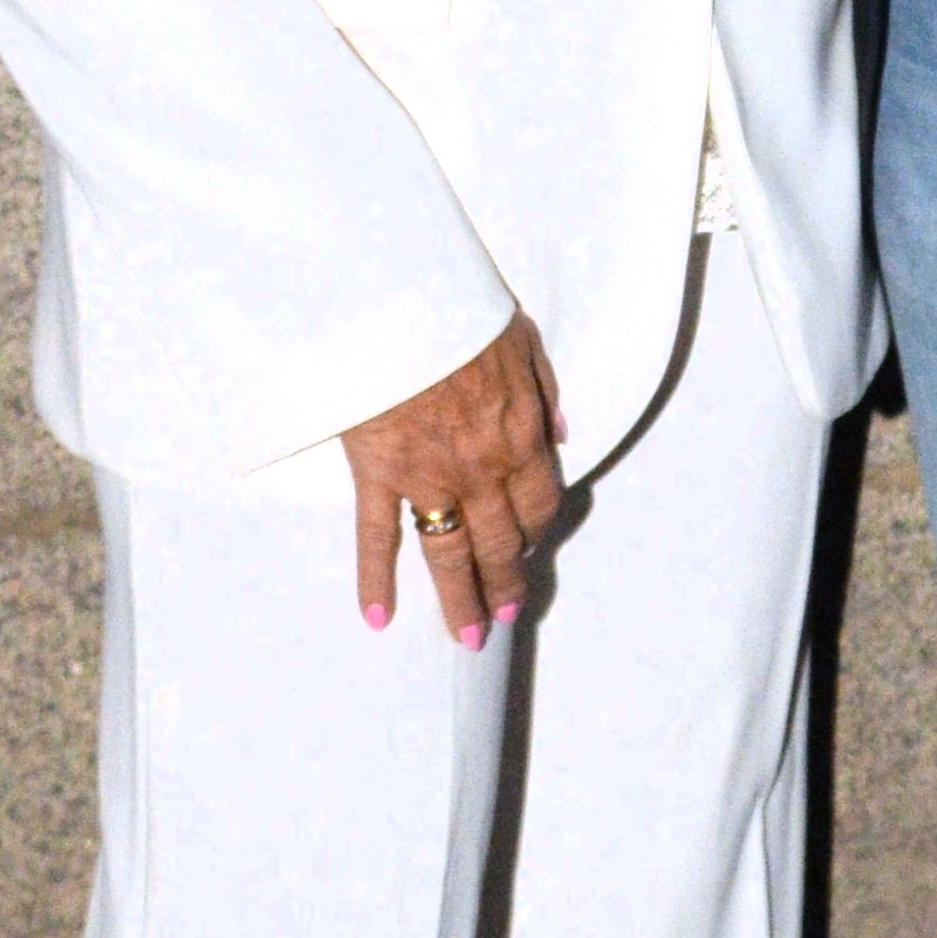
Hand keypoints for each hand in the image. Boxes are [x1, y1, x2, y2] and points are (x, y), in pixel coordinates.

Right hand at [344, 316, 565, 643]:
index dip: (537, 532)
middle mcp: (481, 468)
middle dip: (506, 582)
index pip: (539, 503)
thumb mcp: (523, 340)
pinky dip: (376, 578)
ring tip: (467, 634)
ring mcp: (428, 477)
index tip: (532, 547)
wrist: (396, 302)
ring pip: (450, 554)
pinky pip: (378, 536)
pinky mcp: (379, 473)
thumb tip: (560, 433)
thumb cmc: (456, 309)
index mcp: (519, 434)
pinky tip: (380, 615)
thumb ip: (544, 392)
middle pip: (500, 542)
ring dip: (461, 599)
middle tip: (507, 615)